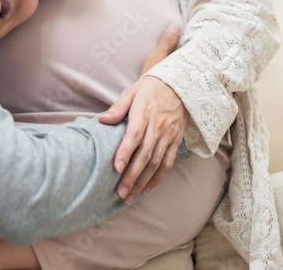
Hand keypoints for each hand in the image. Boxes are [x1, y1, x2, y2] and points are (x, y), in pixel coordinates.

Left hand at [99, 24, 188, 202]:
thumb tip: (102, 120)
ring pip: (156, 163)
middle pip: (145, 155)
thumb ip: (117, 108)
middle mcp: (158, 126)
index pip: (134, 136)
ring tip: (130, 196)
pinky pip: (168, 163)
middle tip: (120, 192)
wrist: (180, 86)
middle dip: (132, 175)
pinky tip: (146, 188)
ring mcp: (169, 135)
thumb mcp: (131, 92)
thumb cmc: (150, 89)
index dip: (125, 152)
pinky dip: (158, 178)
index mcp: (144, 113)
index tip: (116, 168)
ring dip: (143, 181)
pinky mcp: (176, 141)